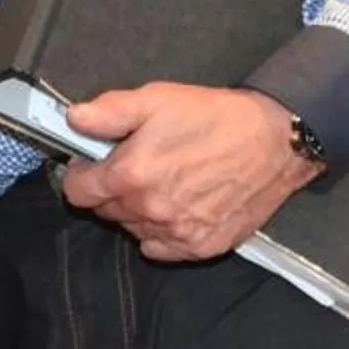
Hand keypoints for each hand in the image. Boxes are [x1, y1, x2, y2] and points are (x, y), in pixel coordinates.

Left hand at [58, 84, 319, 260]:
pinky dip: (159, 232)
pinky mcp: (203, 246)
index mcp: (131, 175)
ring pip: (131, 229)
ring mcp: (177, 232)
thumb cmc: (214, 117)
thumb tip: (73, 120)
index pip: (77, 192)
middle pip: (104, 211)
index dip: (80, 173)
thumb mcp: (154, 100)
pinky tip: (175, 207)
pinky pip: (160, 249)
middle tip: (134, 166)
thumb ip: (107, 112)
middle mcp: (150, 210)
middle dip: (110, 190)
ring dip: (135, 210)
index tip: (93, 162)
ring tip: (160, 183)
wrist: (275, 142)